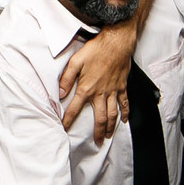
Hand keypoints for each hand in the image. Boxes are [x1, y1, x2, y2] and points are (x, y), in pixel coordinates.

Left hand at [59, 24, 133, 139]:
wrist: (117, 43)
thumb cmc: (96, 50)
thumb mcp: (76, 61)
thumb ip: (66, 78)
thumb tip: (58, 93)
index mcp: (86, 88)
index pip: (75, 109)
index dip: (68, 120)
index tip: (64, 129)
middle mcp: (100, 93)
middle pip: (98, 118)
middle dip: (96, 132)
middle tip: (95, 142)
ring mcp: (113, 91)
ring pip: (112, 114)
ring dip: (109, 127)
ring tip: (107, 136)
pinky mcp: (122, 86)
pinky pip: (124, 103)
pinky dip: (124, 113)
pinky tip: (123, 120)